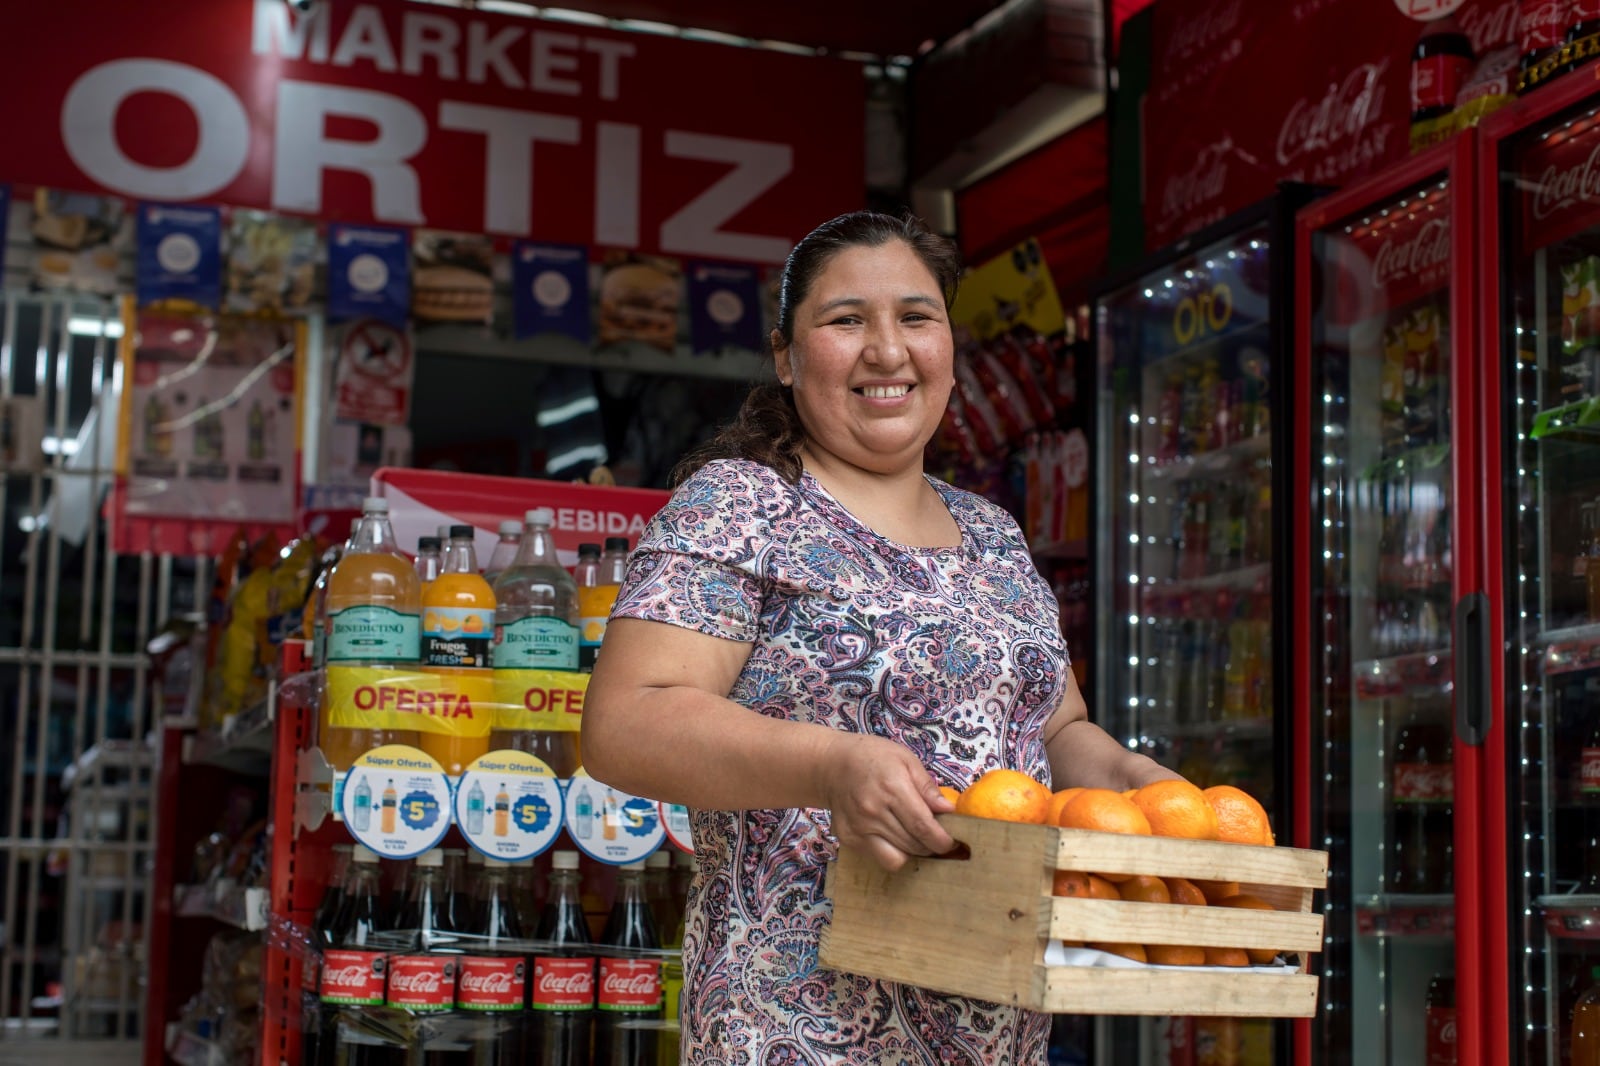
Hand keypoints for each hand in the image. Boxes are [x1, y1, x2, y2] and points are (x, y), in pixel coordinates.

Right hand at [815, 733, 955, 871]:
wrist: (832, 765)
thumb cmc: (873, 757)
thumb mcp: (906, 760)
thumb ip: (927, 787)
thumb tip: (948, 810)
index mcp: (892, 788)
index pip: (922, 826)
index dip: (942, 840)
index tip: (951, 842)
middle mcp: (873, 811)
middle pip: (913, 844)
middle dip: (932, 846)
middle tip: (938, 838)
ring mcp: (859, 828)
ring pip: (898, 857)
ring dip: (914, 851)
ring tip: (916, 837)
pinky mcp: (849, 839)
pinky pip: (881, 858)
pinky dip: (894, 853)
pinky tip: (895, 837)